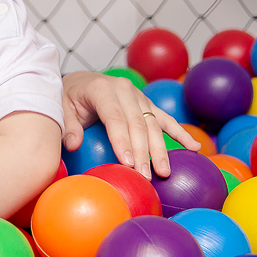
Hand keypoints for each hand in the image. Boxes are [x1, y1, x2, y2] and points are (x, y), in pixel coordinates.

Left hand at [61, 71, 201, 178]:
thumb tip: (73, 144)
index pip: (115, 118)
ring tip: (164, 171)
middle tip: (146, 176)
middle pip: (137, 124)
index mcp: (102, 89)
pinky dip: (180, 133)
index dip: (122, 141)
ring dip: (160, 149)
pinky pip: (165, 119)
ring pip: (152, 124)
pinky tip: (195, 148)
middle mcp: (123, 89)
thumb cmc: (69, 98)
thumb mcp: (61, 107)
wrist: (80, 81)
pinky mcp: (147, 103)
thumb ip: (68, 125)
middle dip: (143, 152)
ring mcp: (138, 95)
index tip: (128, 164)